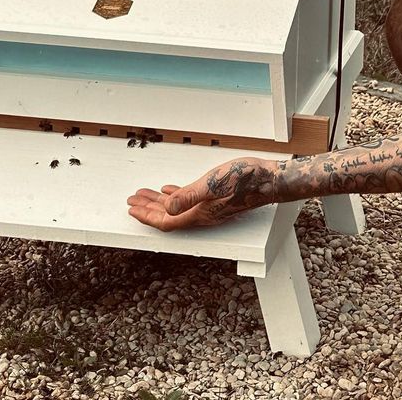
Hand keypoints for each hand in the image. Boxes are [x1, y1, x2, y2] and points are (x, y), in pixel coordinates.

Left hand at [127, 156, 279, 230]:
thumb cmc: (245, 179)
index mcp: (199, 213)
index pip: (166, 221)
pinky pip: (188, 200)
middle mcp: (202, 214)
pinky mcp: (215, 198)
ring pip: (176, 208)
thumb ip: (188, 196)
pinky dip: (175, 196)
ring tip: (144, 195)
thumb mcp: (212, 184)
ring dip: (158, 202)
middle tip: (132, 202)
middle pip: (168, 217)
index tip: (132, 210)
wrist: (269, 179)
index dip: (147, 217)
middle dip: (148, 210)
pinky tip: (170, 190)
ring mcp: (209, 207)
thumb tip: (167, 208)